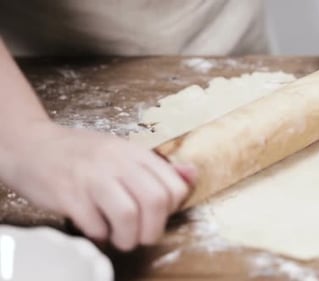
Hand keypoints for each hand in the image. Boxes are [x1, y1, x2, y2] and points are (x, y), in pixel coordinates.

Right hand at [0, 122, 194, 250]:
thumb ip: (156, 167)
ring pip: (128, 215)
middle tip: (142, 235)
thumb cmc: (83, 154)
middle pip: (155, 200)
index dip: (172, 208)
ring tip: (121, 238)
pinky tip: (97, 229)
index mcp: (135, 152)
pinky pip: (95, 225)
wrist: (33, 147)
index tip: (159, 214)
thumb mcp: (123, 152)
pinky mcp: (69, 194)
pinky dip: (100, 235)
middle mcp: (117, 162)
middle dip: (153, 229)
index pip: (173, 185)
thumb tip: (192, 174)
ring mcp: (92, 177)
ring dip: (128, 237)